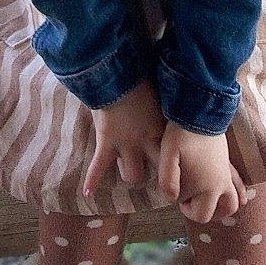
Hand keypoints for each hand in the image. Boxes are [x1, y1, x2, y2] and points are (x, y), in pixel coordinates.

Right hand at [82, 79, 164, 198]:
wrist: (116, 71)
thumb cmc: (140, 76)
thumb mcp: (158, 94)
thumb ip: (164, 106)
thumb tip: (175, 101)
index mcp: (160, 129)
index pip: (171, 156)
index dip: (174, 165)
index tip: (177, 170)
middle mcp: (146, 141)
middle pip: (156, 172)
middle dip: (155, 174)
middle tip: (154, 173)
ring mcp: (125, 144)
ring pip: (132, 175)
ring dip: (129, 172)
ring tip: (125, 167)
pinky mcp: (105, 142)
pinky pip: (98, 167)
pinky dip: (92, 180)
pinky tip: (88, 193)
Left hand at [159, 120, 245, 222]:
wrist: (200, 112)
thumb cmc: (181, 135)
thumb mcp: (168, 157)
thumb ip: (168, 182)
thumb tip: (172, 199)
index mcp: (207, 187)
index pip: (199, 213)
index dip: (185, 208)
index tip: (177, 194)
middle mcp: (221, 184)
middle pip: (219, 212)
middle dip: (203, 210)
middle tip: (190, 199)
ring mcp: (227, 175)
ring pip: (233, 203)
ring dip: (221, 207)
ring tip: (207, 202)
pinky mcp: (228, 165)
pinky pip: (239, 186)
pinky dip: (238, 195)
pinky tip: (235, 197)